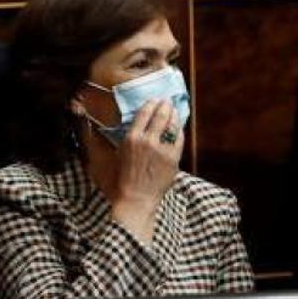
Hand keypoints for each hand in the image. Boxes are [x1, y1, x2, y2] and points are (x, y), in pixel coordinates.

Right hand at [110, 99, 183, 241]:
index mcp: (131, 138)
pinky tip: (178, 128)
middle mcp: (147, 141)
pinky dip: (179, 131)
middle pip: (160, 115)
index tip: (155, 100)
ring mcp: (162, 150)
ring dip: (174, 115)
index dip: (152, 104)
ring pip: (172, 125)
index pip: (144, 113)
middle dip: (165, 105)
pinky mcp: (173, 158)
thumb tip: (137, 123)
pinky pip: (178, 139)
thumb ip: (128, 136)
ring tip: (174, 111)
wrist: (136, 198)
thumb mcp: (118, 153)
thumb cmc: (123, 178)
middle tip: (168, 102)